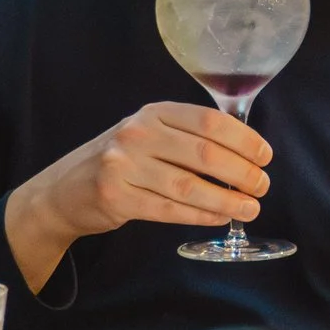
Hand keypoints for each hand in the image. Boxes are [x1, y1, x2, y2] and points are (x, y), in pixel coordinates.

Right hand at [12, 102, 271, 247]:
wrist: (64, 190)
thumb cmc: (120, 161)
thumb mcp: (148, 134)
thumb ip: (187, 136)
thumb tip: (245, 151)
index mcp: (153, 113)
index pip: (209, 120)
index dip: (244, 139)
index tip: (265, 155)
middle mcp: (137, 135)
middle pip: (204, 154)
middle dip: (242, 173)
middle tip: (262, 186)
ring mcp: (123, 166)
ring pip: (190, 187)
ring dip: (227, 200)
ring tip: (249, 207)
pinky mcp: (117, 199)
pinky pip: (170, 210)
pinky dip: (201, 215)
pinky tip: (220, 217)